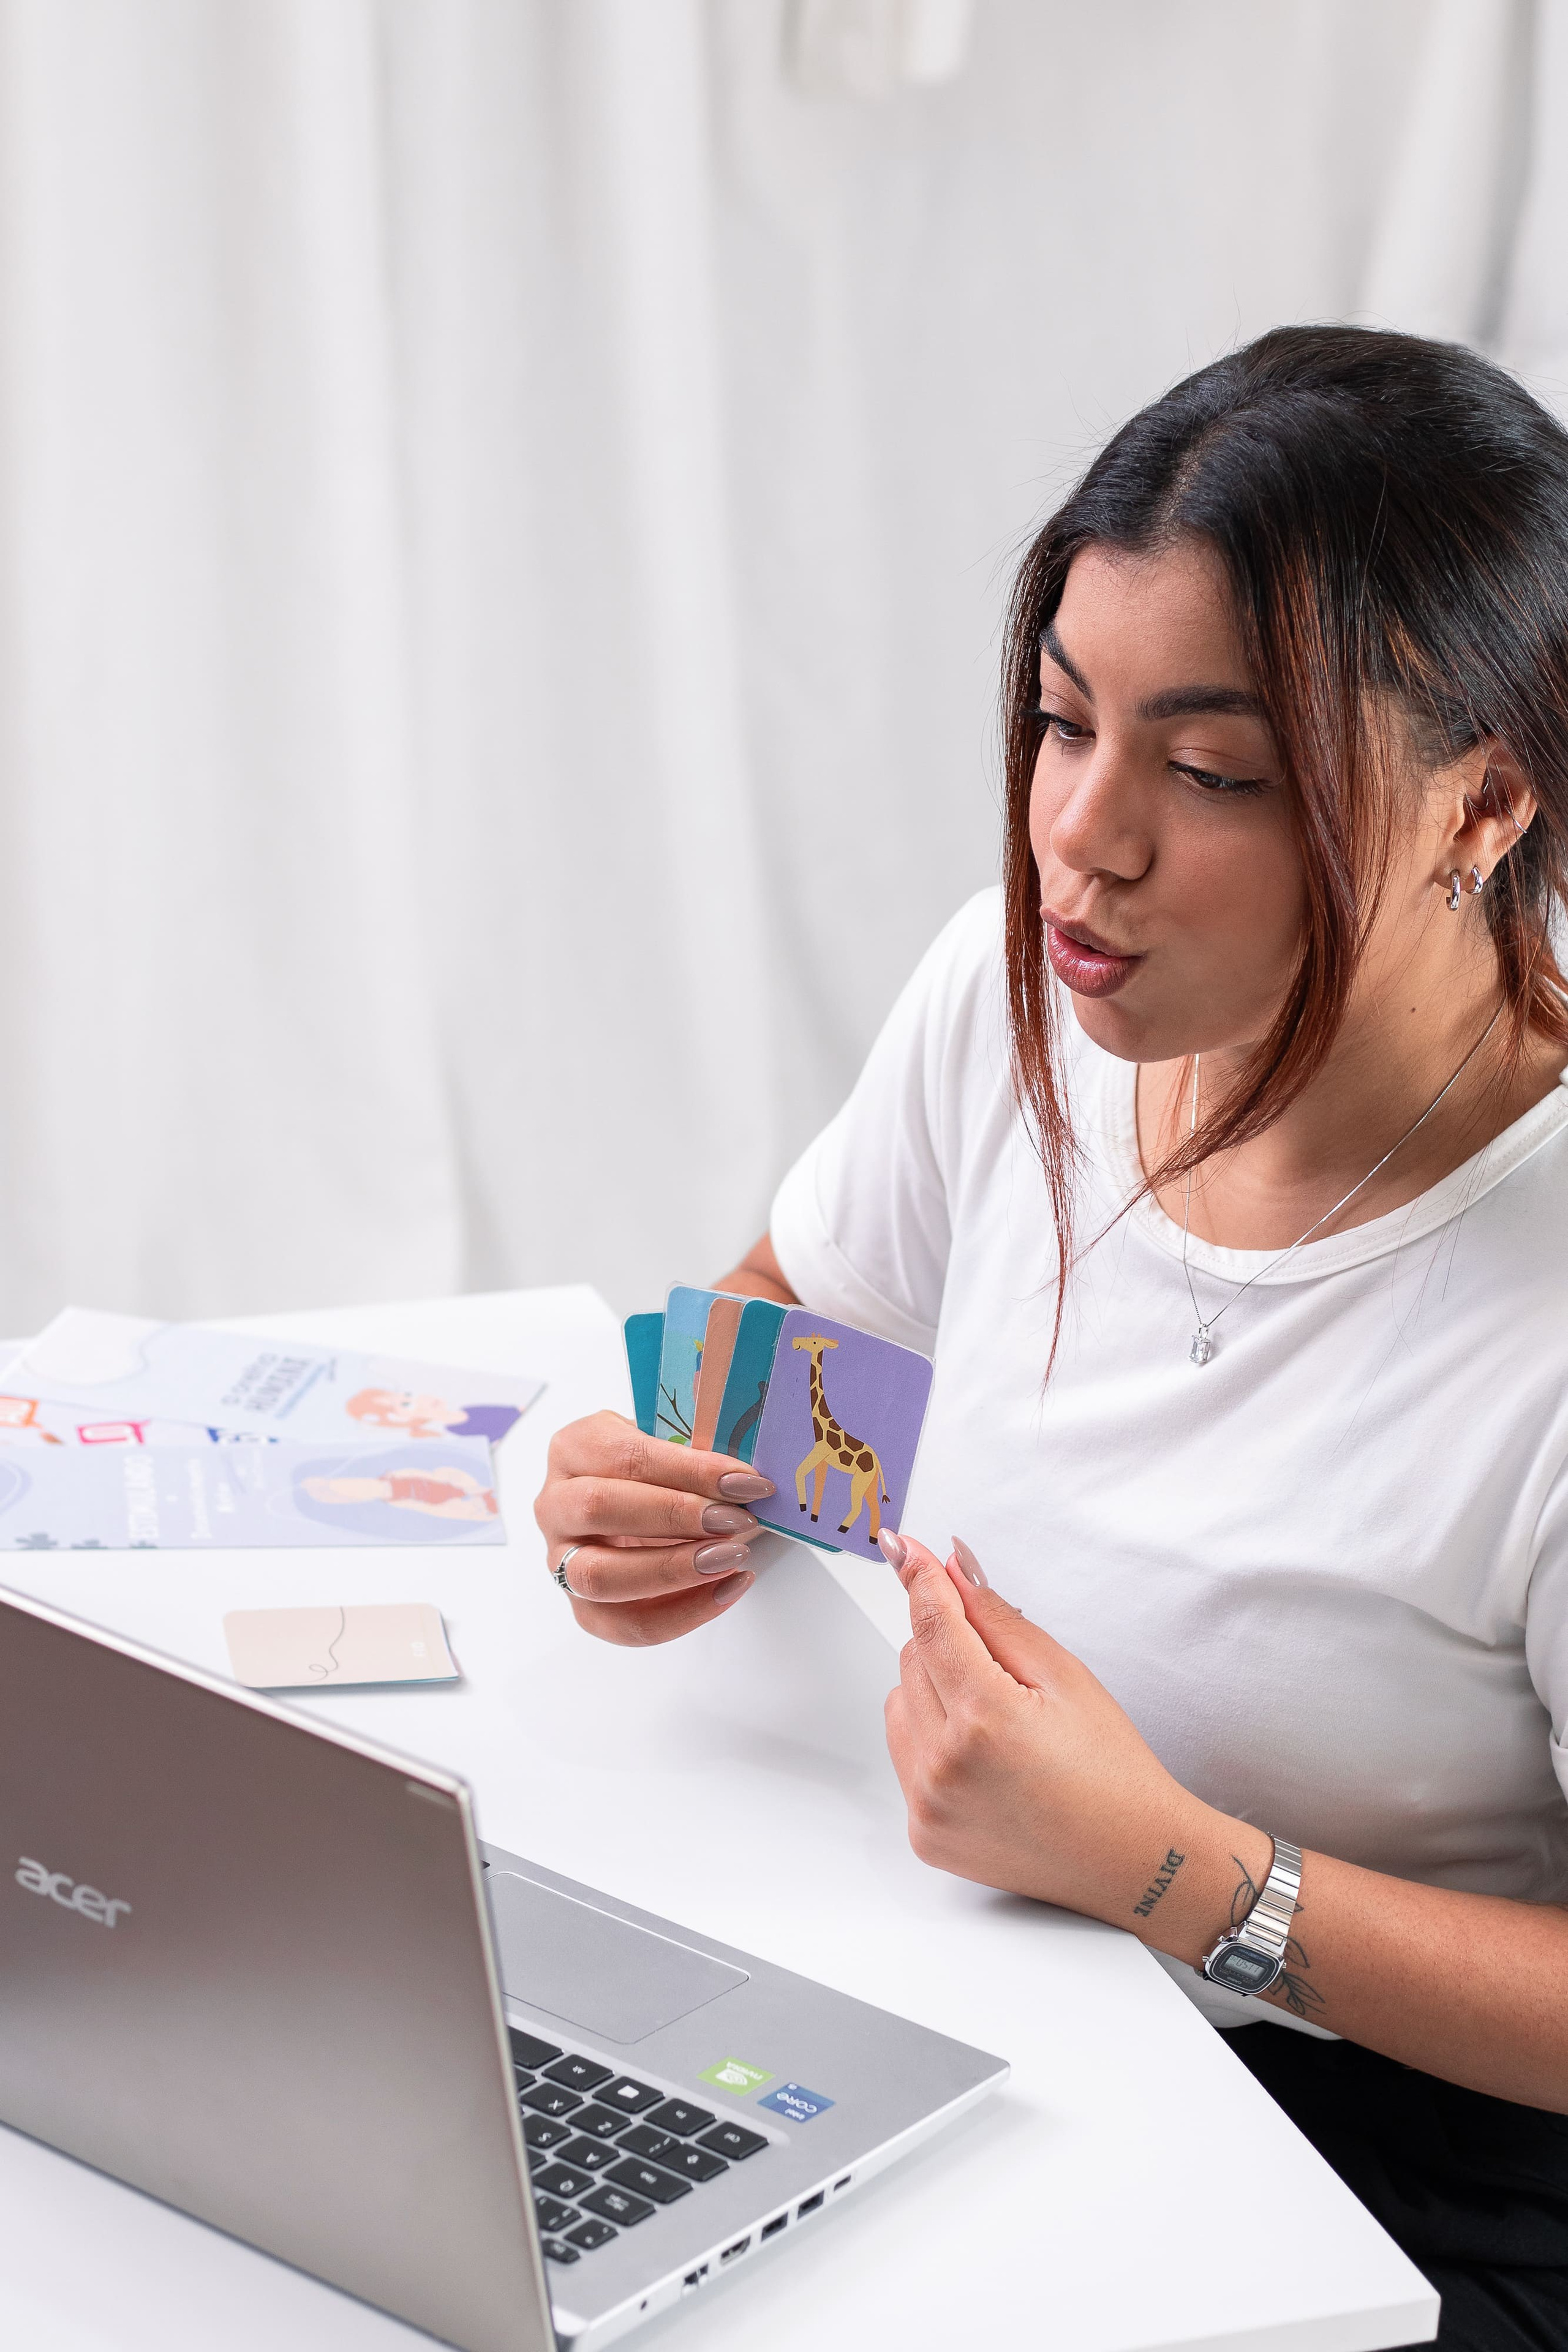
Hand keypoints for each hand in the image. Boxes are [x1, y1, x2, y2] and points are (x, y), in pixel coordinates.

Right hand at [532, 1410, 772, 1645]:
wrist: (645, 1505)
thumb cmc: (662, 1473)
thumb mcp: (675, 1446)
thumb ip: (701, 1454)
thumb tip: (748, 1479)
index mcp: (574, 1447)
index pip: (627, 1457)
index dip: (689, 1470)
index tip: (745, 1482)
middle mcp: (555, 1503)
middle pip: (599, 1509)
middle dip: (675, 1516)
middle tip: (735, 1520)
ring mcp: (560, 1559)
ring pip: (599, 1575)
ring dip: (672, 1570)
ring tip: (731, 1558)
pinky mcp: (582, 1607)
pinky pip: (623, 1625)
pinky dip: (681, 1614)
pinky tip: (726, 1590)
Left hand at [881, 1532, 1263, 1956]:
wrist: (1132, 1861)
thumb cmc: (1113, 1771)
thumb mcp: (1066, 1676)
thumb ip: (999, 1618)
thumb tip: (950, 1567)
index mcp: (985, 1720)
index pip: (932, 1625)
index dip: (920, 1579)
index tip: (904, 1547)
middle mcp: (945, 1768)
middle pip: (912, 1660)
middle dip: (950, 1648)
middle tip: (1007, 1674)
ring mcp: (929, 1807)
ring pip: (900, 1704)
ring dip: (936, 1694)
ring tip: (998, 1724)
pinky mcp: (924, 1834)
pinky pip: (904, 1755)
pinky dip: (932, 1742)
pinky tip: (985, 1760)